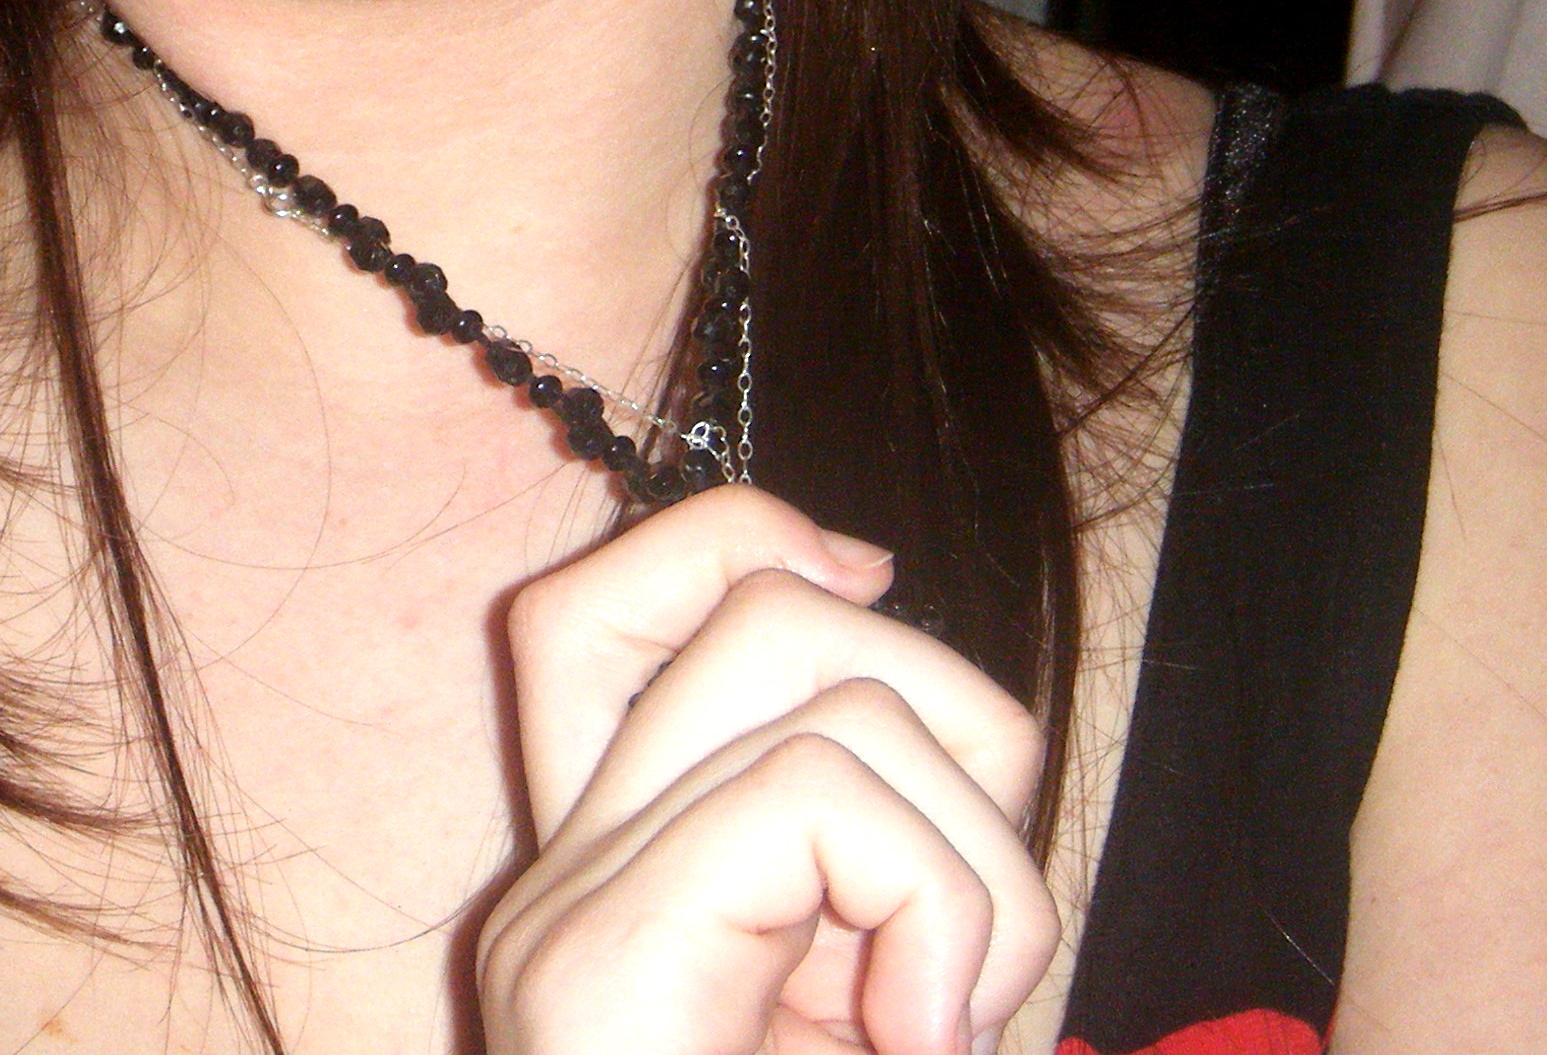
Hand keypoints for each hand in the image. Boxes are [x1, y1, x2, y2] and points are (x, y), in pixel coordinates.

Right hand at [479, 486, 1058, 1054]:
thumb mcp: (876, 1005)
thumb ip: (874, 866)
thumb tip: (956, 714)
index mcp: (614, 884)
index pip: (600, 615)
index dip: (740, 540)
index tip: (873, 583)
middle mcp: (567, 875)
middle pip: (760, 607)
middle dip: (961, 725)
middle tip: (978, 946)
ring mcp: (568, 908)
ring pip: (834, 692)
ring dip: (973, 863)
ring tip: (947, 1024)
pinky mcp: (601, 955)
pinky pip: (813, 793)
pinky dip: (933, 904)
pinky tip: (921, 1033)